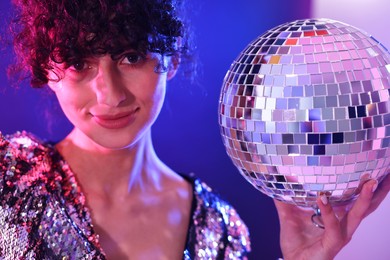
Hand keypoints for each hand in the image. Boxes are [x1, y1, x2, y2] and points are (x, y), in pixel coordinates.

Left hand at [274, 174, 389, 259]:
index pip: (356, 200)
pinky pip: (334, 226)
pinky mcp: (333, 243)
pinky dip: (329, 212)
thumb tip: (279, 179)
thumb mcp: (288, 215)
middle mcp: (343, 225)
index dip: (365, 187)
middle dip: (376, 191)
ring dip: (365, 199)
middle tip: (379, 174)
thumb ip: (285, 198)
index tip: (372, 169)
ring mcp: (340, 235)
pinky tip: (322, 198)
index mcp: (338, 217)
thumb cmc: (295, 242)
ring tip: (369, 183)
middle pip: (366, 207)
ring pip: (358, 215)